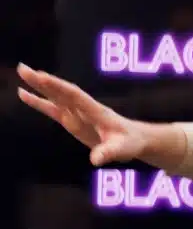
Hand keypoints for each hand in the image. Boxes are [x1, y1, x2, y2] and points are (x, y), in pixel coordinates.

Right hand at [15, 64, 184, 168]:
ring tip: (22, 73)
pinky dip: (38, 102)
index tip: (42, 77)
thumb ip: (108, 153)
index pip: (75, 96)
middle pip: (61, 92)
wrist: (134, 140)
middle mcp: (84, 109)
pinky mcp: (72, 120)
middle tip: (23, 68)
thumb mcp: (121, 149)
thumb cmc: (130, 143)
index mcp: (96, 112)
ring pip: (55, 97)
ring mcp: (77, 113)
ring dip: (38, 86)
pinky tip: (24, 95)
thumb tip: (95, 160)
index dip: (59, 87)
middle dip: (43, 82)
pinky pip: (52, 109)